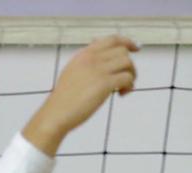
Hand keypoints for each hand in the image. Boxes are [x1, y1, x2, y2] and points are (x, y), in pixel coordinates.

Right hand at [23, 35, 138, 154]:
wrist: (56, 114)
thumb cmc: (63, 99)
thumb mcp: (71, 72)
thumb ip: (85, 61)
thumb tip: (97, 51)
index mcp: (84, 54)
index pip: (111, 40)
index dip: (127, 42)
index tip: (135, 48)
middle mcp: (92, 59)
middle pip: (123, 51)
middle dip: (129, 65)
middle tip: (126, 80)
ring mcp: (98, 71)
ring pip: (128, 62)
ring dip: (131, 75)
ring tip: (124, 89)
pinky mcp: (104, 84)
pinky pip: (127, 78)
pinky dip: (129, 85)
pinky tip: (121, 94)